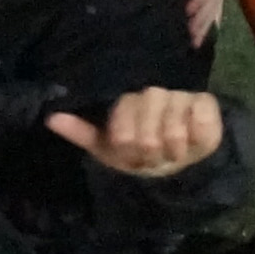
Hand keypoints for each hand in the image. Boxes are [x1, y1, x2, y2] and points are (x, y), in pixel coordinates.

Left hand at [50, 86, 227, 179]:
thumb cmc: (140, 153)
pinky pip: (200, 122)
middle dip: (150, 155)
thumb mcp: (108, 148)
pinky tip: (193, 140)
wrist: (181, 160)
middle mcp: (152, 93)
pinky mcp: (205, 102)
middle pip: (147, 134)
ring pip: (173, 132)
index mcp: (126, 101)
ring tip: (173, 152)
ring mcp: (179, 95)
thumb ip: (81, 132)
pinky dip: (196, 138)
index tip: (131, 155)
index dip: (128, 149)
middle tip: (154, 157)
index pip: (122, 130)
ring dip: (173, 151)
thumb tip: (50, 118)